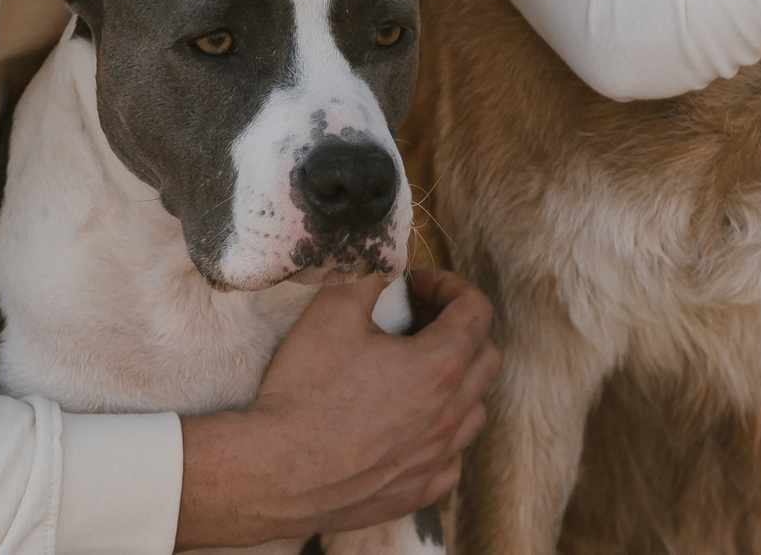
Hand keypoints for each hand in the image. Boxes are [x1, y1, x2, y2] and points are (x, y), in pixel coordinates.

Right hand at [174, 266, 498, 548]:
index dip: (450, 286)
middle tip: (419, 320)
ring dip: (458, 382)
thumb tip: (385, 269)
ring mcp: (437, 458)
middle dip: (461, 328)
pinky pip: (451, 460)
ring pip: (475, 411)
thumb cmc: (304, 391)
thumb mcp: (332, 311)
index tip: (418, 286)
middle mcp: (450, 414)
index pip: (477, 310)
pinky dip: (441, 435)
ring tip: (416, 371)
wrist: (273, 471)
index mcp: (440, 365)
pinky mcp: (417, 491)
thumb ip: (369, 276)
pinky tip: (410, 425)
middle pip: (487, 358)